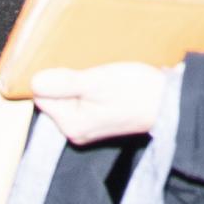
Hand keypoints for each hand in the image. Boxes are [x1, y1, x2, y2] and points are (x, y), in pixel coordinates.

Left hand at [31, 61, 176, 146]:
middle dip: (67, 81)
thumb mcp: (98, 81)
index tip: (77, 71)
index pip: (43, 96)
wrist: (168, 101)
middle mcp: (76, 132)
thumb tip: (35, 82)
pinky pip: (81, 102)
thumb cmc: (137, 91)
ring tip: (99, 78)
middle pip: (54, 99)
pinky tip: (103, 84)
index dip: (56, 78)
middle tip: (90, 73)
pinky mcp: (99, 122)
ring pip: (68, 99)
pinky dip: (88, 90)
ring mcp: (87, 129)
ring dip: (78, 84)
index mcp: (71, 124)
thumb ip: (64, 83)